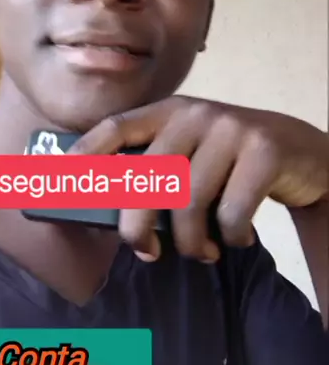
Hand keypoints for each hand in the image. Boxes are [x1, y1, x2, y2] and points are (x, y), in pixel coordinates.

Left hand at [67, 96, 328, 262]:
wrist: (302, 152)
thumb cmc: (230, 161)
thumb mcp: (192, 152)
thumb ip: (157, 169)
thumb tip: (110, 214)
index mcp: (168, 112)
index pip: (116, 127)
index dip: (85, 153)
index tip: (61, 181)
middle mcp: (195, 114)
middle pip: (148, 176)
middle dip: (137, 226)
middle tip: (144, 252)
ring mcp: (231, 129)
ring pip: (190, 201)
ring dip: (191, 242)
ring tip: (202, 250)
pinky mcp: (264, 151)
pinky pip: (232, 212)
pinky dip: (230, 237)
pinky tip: (236, 237)